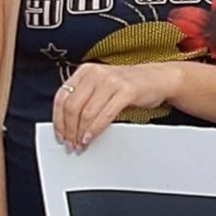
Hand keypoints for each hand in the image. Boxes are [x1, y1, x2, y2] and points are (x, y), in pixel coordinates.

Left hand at [52, 62, 174, 151]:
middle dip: (69, 130)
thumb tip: (67, 124)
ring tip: (80, 144)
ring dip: (81, 133)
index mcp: (85, 71)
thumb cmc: (128, 85)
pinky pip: (105, 115)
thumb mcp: (101, 86)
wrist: (157, 78)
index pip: (61, 97)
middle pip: (72, 107)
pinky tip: (91, 138)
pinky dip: (95, 130)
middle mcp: (96, 73)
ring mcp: (111, 81)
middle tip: (70, 143)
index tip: (59, 134)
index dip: (58, 119)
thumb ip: (84, 98)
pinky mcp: (126, 91)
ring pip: (86, 113)